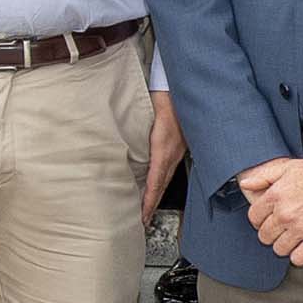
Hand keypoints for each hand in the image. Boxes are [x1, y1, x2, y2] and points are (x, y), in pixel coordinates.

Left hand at [142, 90, 185, 216]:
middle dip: (153, 203)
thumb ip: (135, 132)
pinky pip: (170, 166)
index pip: (155, 181)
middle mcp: (174, 151)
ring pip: (167, 176)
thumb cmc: (163, 93)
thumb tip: (118, 147)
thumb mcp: (146, 113)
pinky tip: (157, 183)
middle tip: (143, 220)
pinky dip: (162, 179)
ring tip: (148, 207)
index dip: (149, 200)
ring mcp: (179, 148)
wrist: (184, 83)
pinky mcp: (181, 142)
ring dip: (157, 193)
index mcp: (164, 146)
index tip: (143, 216)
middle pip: (162, 183)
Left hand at [236, 156, 302, 270]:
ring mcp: (301, 228)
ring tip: (292, 240)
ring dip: (284, 246)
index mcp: (275, 196)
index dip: (258, 221)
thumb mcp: (289, 167)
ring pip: (280, 249)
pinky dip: (300, 256)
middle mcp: (285, 214)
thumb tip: (245, 184)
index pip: (254, 218)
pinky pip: (299, 258)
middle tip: (280, 232)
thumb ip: (264, 176)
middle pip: (265, 236)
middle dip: (270, 235)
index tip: (265, 221)